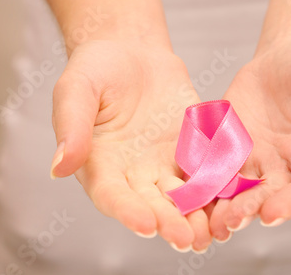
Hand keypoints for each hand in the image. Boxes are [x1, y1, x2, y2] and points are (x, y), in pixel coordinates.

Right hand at [50, 40, 211, 251]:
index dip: (127, 211)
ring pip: (180, 194)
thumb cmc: (96, 68)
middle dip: (168, 221)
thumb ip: (71, 126)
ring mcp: (163, 162)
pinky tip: (231, 199)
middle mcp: (132, 172)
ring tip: (211, 232)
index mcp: (99, 164)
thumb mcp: (76, 89)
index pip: (111, 195)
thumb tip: (59, 167)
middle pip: (150, 203)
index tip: (146, 225)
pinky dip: (217, 185)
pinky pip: (204, 169)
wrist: (131, 50)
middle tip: (187, 239)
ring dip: (195, 214)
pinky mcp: (189, 149)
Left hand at [209, 35, 290, 239]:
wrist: (285, 56)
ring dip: (223, 205)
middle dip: (250, 210)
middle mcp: (287, 165)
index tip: (271, 214)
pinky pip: (215, 166)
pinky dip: (203, 180)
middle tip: (230, 220)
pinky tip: (187, 190)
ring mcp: (256, 158)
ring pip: (239, 190)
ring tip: (207, 217)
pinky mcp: (230, 146)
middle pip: (270, 197)